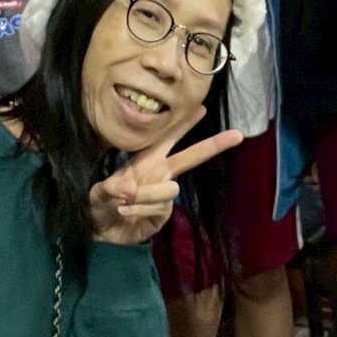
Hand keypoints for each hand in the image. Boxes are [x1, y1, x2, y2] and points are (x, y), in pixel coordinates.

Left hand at [86, 123, 244, 244]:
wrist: (101, 229)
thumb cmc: (101, 203)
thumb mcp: (99, 190)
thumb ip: (111, 187)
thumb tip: (130, 188)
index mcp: (147, 159)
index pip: (168, 138)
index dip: (184, 123)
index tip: (201, 107)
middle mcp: (161, 173)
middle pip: (192, 156)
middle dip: (213, 144)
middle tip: (236, 134)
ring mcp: (164, 194)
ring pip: (170, 188)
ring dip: (145, 194)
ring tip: (124, 201)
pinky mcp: (164, 214)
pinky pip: (159, 208)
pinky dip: (139, 210)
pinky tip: (126, 211)